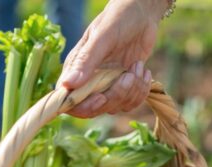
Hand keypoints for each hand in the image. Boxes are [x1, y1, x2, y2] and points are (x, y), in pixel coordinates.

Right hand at [57, 0, 165, 117]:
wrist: (142, 13)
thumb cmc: (118, 18)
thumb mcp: (102, 37)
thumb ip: (86, 61)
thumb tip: (67, 85)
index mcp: (76, 70)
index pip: (69, 102)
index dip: (84, 107)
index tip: (101, 97)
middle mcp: (88, 82)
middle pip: (94, 109)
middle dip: (115, 96)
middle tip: (129, 76)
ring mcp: (106, 87)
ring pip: (114, 107)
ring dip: (132, 91)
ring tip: (138, 66)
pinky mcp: (122, 89)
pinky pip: (129, 104)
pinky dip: (140, 92)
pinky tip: (144, 71)